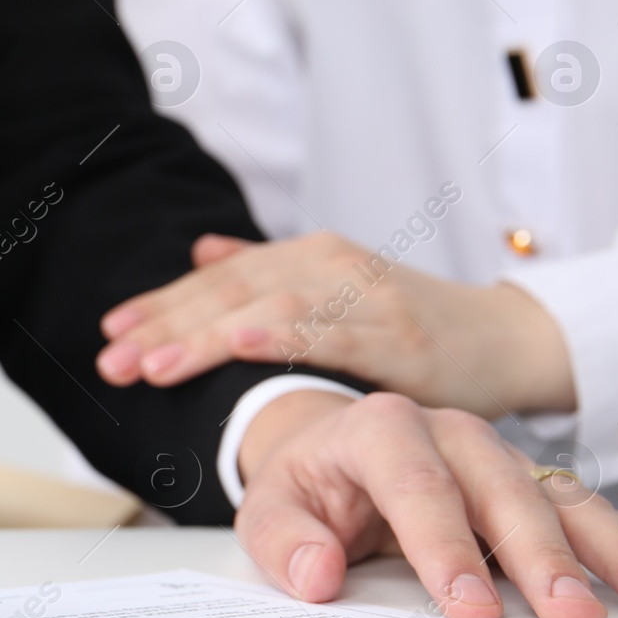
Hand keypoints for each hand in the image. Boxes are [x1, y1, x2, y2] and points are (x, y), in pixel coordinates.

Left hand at [96, 231, 575, 416]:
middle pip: (230, 293)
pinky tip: (236, 341)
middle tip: (111, 358)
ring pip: (269, 310)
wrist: (508, 341)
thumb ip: (269, 275)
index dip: (161, 304)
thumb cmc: (414, 326)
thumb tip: (202, 253)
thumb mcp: (335, 292)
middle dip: (165, 327)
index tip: (109, 332)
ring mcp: (366, 296)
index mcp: (308, 258)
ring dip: (204, 336)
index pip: (217, 280)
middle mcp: (331, 266)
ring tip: (154, 364)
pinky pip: (331, 333)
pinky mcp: (400, 335)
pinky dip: (280, 334)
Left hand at [236, 390, 617, 617]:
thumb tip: (316, 576)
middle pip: (503, 491)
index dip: (444, 545)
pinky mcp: (535, 486)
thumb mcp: (271, 506)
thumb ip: (285, 540)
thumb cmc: (307, 485)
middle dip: (540, 555)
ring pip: (563, 501)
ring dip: (615, 554)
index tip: (468, 607)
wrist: (332, 448)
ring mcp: (502, 457)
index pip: (415, 483)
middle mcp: (452, 432)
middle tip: (571, 616)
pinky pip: (595, 515)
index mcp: (380, 428)